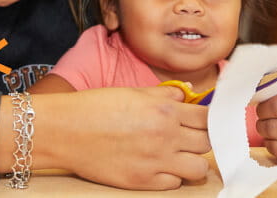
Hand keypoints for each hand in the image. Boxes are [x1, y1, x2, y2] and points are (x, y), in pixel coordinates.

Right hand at [0, 86, 209, 189]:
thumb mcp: (132, 92)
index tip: (207, 121)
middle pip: (207, 143)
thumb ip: (162, 95)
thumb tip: (184, 98)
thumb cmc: (95, 106)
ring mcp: (157, 162)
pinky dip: (171, 176)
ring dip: (192, 161)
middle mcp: (166, 137)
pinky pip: (174, 184)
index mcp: (164, 111)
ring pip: (198, 168)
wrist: (67, 130)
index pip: (207, 118)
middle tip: (190, 136)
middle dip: (203, 138)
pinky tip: (158, 165)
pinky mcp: (144, 182)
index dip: (209, 119)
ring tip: (177, 154)